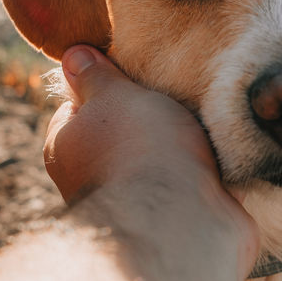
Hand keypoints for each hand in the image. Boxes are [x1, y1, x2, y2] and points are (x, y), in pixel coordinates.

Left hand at [44, 46, 257, 277]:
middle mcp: (91, 179)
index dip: (108, 87)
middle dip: (148, 118)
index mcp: (66, 146)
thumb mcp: (115, 95)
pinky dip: (200, 176)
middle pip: (120, 132)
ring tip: (200, 132)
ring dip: (179, 148)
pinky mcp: (172, 223)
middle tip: (173, 102)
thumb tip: (72, 55)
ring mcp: (133, 205)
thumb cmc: (143, 150)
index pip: (79, 105)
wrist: (184, 224)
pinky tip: (215, 165)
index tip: (136, 80)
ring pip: (155, 162)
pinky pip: (184, 189)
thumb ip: (96, 75)